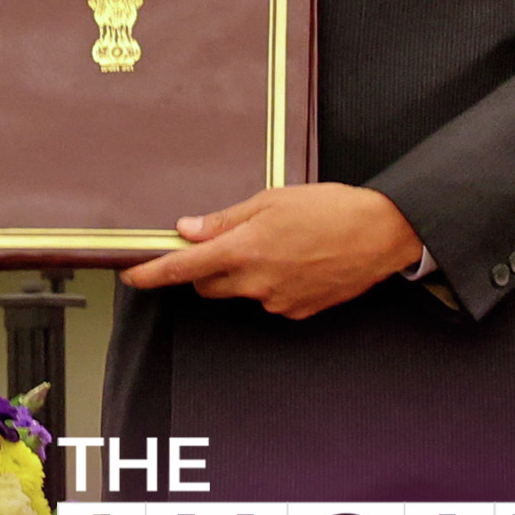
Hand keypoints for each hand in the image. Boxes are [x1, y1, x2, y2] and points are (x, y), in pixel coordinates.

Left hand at [118, 184, 423, 320]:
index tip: (132, 277)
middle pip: (208, 286)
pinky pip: (270, 300)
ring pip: (240, 293)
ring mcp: (278, 302)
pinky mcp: (299, 313)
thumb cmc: (330, 209)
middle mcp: (257, 282)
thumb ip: (225, 220)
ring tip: (278, 245)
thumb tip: (188, 230)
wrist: (382, 234)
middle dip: (205, 270)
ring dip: (243, 275)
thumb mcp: (271, 201)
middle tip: (226, 243)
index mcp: (244, 250)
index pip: (183, 269)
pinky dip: (271, 284)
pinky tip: (296, 262)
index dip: (152, 274)